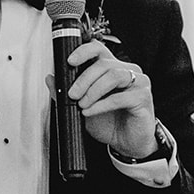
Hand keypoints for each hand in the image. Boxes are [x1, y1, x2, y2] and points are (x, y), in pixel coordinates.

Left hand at [50, 40, 156, 158]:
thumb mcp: (82, 108)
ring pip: (113, 76)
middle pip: (103, 63)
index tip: (70, 61)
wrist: (126, 143)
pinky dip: (101, 105)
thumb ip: (67, 93)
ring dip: (93, 90)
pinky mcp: (143, 97)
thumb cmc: (109, 123)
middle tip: (72, 94)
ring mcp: (138, 82)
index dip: (84, 52)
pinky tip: (91, 111)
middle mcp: (127, 71)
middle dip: (84, 79)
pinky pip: (120, 97)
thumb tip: (50, 78)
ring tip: (83, 104)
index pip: (99, 49)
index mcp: (112, 68)